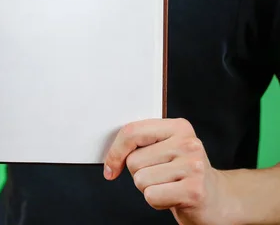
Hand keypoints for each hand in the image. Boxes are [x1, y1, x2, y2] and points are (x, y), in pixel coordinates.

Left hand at [104, 118, 239, 224]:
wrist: (218, 199)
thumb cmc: (184, 174)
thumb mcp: (165, 149)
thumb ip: (141, 143)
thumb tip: (110, 158)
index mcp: (179, 127)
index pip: (132, 131)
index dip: (115, 152)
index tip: (111, 166)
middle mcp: (188, 143)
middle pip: (133, 160)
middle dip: (140, 173)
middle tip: (162, 176)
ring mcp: (194, 166)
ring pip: (140, 179)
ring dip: (149, 188)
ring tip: (169, 186)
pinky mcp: (194, 190)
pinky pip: (151, 196)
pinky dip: (156, 202)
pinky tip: (173, 197)